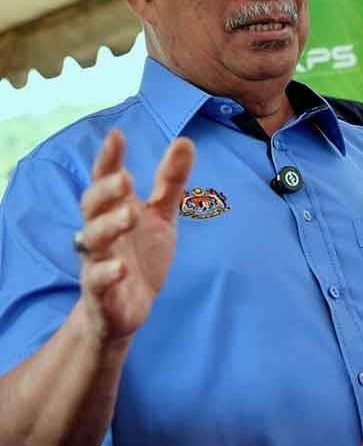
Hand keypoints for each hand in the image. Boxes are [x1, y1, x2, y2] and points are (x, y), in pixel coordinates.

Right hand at [75, 130, 193, 340]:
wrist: (126, 309)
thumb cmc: (141, 255)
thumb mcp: (162, 216)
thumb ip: (171, 182)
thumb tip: (185, 141)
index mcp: (114, 210)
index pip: (106, 180)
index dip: (109, 159)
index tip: (116, 135)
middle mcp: (101, 233)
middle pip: (92, 207)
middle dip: (106, 191)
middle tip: (126, 179)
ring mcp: (98, 262)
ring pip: (93, 241)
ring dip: (108, 226)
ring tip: (128, 215)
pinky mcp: (100, 294)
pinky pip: (97, 282)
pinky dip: (107, 274)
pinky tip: (121, 268)